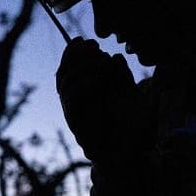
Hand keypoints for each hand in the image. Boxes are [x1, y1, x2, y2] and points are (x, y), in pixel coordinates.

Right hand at [55, 38, 145, 164]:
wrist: (131, 155)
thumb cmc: (132, 130)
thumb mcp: (130, 96)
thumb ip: (122, 77)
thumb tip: (115, 57)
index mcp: (86, 92)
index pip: (72, 67)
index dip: (75, 52)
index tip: (86, 40)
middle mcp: (76, 101)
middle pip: (63, 72)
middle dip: (74, 55)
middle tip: (91, 46)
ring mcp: (75, 111)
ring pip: (64, 82)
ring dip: (80, 67)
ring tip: (99, 63)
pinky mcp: (77, 122)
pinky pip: (71, 99)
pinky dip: (82, 85)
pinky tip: (98, 79)